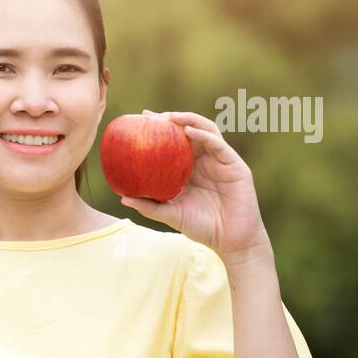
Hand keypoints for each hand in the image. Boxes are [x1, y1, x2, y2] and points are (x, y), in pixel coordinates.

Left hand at [119, 110, 270, 258]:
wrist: (231, 241)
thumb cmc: (202, 228)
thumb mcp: (171, 215)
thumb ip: (150, 206)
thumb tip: (123, 198)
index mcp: (190, 170)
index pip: (174, 143)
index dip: (159, 131)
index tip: (139, 122)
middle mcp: (205, 161)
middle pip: (188, 131)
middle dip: (170, 120)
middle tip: (150, 117)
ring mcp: (220, 161)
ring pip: (206, 131)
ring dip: (188, 120)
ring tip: (169, 118)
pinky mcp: (234, 166)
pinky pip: (218, 144)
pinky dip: (203, 135)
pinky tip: (188, 131)